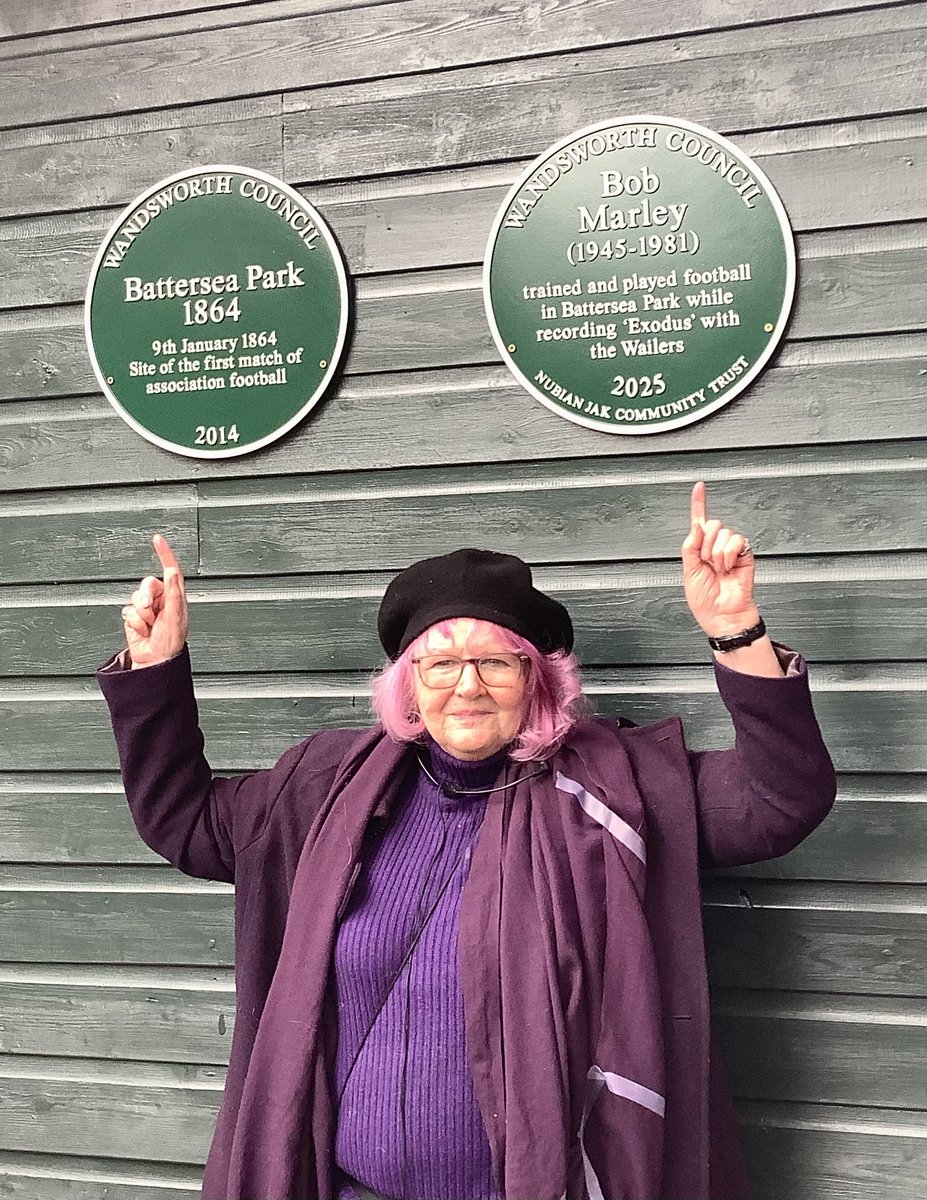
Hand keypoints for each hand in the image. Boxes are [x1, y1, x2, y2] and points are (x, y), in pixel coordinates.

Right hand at [121, 534, 188, 667]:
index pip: (170, 570)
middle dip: (145, 597)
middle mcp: (161, 600)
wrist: (155, 661)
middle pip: (147, 584)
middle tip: (150, 611)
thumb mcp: (175, 616)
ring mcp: (146, 609)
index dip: (164, 554)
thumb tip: (172, 572)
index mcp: (175, 597)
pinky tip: (142, 631)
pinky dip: (133, 622)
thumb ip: (172, 593)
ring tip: (149, 626)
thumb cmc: (170, 642)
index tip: (157, 539)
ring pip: (134, 598)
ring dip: (140, 614)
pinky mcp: (133, 618)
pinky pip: (127, 611)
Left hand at [681, 481, 758, 637]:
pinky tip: (729, 568)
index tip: (699, 486)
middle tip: (708, 564)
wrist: (722, 615)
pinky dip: (728, 555)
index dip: (699, 503)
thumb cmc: (705, 600)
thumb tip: (697, 525)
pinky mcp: (745, 554)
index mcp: (700, 549)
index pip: (699, 522)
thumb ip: (690, 545)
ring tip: (719, 570)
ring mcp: (731, 550)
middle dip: (705, 544)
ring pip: (723, 533)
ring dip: (716, 554)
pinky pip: (736, 541)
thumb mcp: (689, 570)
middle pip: (712, 524)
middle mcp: (716, 547)